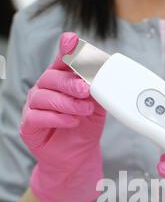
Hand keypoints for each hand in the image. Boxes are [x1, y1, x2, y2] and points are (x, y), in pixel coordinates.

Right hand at [20, 32, 105, 201]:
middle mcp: (44, 90)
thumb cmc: (84, 130)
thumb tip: (98, 71)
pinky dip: (56, 118)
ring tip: (84, 110)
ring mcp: (34, 107)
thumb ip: (96, 89)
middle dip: (70, 82)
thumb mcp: (97, 108)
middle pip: (51, 77)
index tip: (73, 43)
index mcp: (60, 81)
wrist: (77, 158)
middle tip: (86, 89)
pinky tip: (71, 121)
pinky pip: (37, 117)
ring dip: (67, 102)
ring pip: (44, 97)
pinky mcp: (29, 126)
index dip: (67, 52)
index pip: (61, 61)